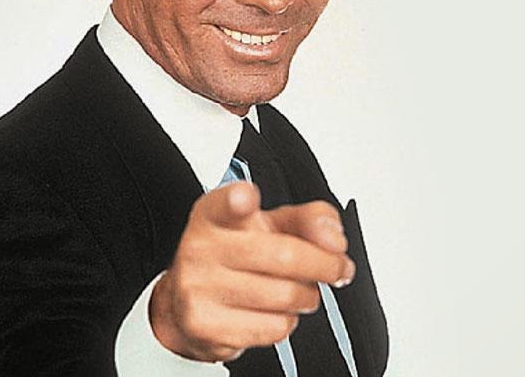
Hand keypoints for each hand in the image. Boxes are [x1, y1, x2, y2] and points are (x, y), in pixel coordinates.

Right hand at [149, 181, 355, 361]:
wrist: (188, 302)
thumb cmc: (237, 256)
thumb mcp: (269, 225)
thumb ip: (309, 219)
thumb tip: (333, 240)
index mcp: (214, 215)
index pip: (223, 203)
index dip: (237, 200)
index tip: (247, 198)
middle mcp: (201, 248)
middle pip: (283, 255)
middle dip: (325, 265)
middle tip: (336, 267)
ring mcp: (199, 289)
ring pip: (285, 295)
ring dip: (306, 296)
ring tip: (296, 290)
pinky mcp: (207, 326)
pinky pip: (274, 327)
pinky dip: (287, 321)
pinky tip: (271, 311)